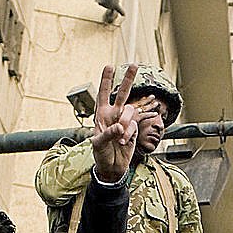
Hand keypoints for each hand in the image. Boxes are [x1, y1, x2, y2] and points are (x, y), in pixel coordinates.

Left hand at [90, 64, 139, 182]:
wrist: (112, 168)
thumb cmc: (101, 155)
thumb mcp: (99, 145)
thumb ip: (108, 134)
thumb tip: (120, 126)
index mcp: (101, 115)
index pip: (103, 94)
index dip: (106, 80)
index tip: (109, 66)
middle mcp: (114, 115)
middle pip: (122, 93)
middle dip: (127, 79)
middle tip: (134, 64)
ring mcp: (125, 121)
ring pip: (130, 110)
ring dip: (125, 122)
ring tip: (120, 138)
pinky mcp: (133, 129)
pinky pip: (134, 125)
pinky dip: (129, 133)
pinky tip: (123, 142)